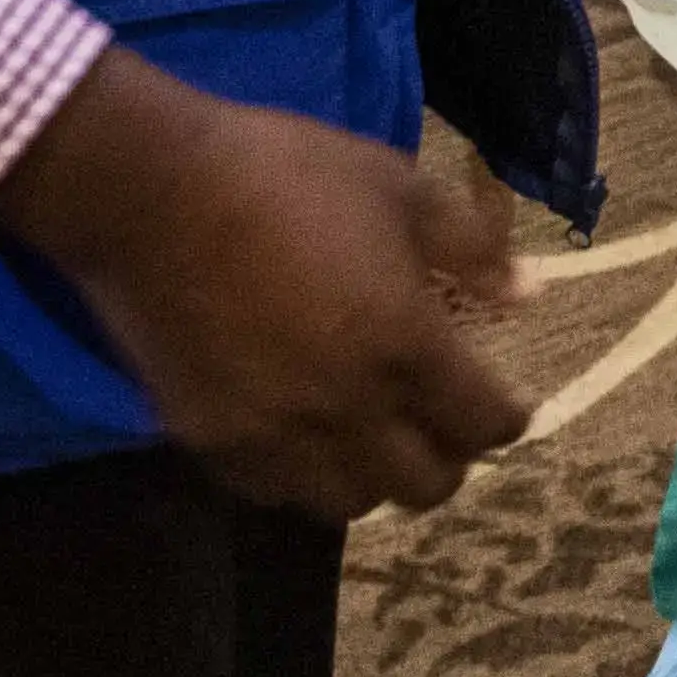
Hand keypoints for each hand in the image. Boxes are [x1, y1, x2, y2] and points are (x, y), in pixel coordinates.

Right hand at [0, 47, 529, 520]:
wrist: (153, 192)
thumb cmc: (286, 173)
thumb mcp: (396, 185)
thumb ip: (469, 246)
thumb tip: (524, 293)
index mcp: (404, 343)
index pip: (482, 422)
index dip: (506, 418)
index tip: (505, 406)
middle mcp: (346, 408)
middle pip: (424, 486)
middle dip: (448, 458)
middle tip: (441, 423)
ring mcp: (274, 435)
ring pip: (350, 504)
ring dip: (375, 476)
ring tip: (373, 435)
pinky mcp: (211, 442)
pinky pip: (275, 493)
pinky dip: (302, 476)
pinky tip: (302, 433)